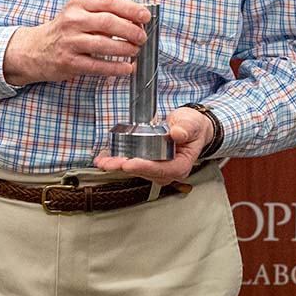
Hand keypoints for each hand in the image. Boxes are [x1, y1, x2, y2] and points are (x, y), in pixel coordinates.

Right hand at [3, 0, 150, 84]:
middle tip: (142, 36)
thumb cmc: (63, 30)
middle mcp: (73, 20)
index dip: (131, 9)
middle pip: (110, 23)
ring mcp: (71, 42)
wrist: (34, 49)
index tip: (145, 16)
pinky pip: (98, 66)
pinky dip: (116, 68)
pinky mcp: (70, 62)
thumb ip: (103, 12)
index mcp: (78, 3)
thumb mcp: (78, 12)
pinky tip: (127, 68)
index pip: (109, 2)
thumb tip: (135, 18)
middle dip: (132, 30)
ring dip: (126, 49)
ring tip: (135, 50)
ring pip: (105, 45)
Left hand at [93, 106, 212, 182]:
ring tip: (102, 160)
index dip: (145, 167)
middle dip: (125, 166)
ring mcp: (156, 169)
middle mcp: (167, 171)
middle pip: (144, 171)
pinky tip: (103, 159)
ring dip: (117, 164)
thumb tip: (178, 134)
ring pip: (134, 169)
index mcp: (181, 166)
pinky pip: (131, 163)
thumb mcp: (192, 124)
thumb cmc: (192, 127)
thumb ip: (186, 129)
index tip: (130, 163)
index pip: (162, 170)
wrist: (189, 127)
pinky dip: (117, 160)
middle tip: (110, 163)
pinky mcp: (146, 164)